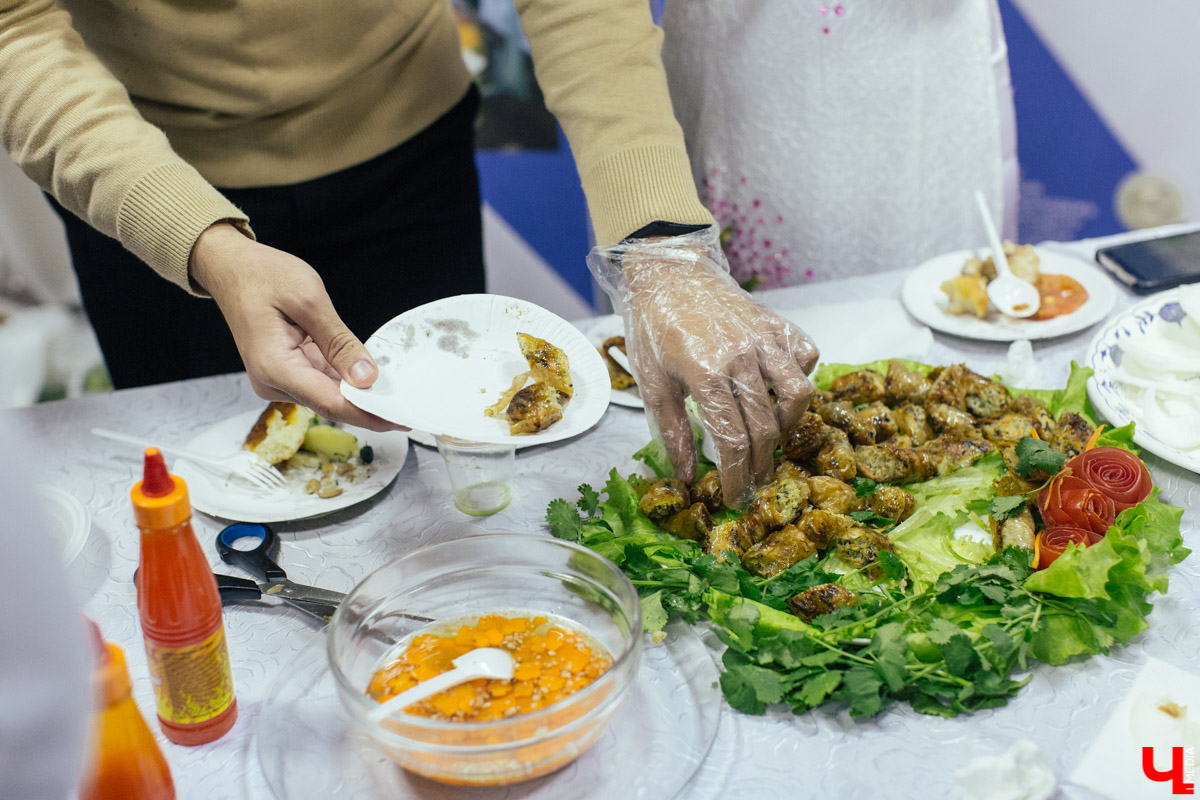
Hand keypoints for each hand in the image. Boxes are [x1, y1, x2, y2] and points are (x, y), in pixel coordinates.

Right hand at [188, 223, 405, 431]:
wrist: (230, 268)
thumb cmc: (262, 276)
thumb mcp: (309, 300)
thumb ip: (340, 342)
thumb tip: (367, 378)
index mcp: (275, 367)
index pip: (331, 403)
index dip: (370, 414)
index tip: (401, 418)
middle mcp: (273, 381)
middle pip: (332, 404)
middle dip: (371, 406)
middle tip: (411, 405)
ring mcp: (278, 379)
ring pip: (329, 395)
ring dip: (361, 394)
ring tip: (398, 391)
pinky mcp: (286, 372)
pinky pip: (322, 382)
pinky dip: (346, 380)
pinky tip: (371, 376)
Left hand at [619, 236, 818, 500]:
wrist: (669, 273)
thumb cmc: (654, 328)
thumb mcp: (653, 383)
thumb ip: (672, 431)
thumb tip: (687, 476)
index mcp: (706, 373)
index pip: (733, 440)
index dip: (738, 475)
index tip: (736, 497)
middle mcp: (741, 356)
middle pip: (766, 427)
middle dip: (762, 464)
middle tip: (754, 481)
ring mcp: (764, 338)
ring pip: (798, 394)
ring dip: (789, 425)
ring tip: (771, 439)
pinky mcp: (777, 324)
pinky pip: (805, 356)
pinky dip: (800, 378)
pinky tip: (779, 391)